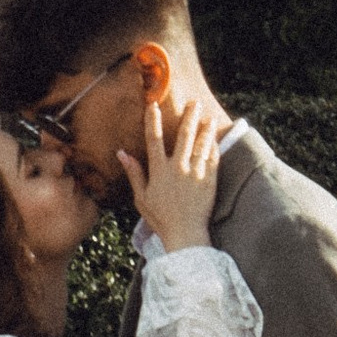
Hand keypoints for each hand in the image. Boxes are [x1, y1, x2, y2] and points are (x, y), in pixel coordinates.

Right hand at [120, 97, 223, 253]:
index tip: (153, 105)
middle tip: (194, 102)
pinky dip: (214, 147)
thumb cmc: (160, 218)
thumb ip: (134, 173)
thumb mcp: (141, 198)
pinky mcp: (209, 181)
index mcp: (159, 171)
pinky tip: (215, 138)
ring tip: (209, 116)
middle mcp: (178, 169)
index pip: (154, 140)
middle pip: (184, 136)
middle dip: (189, 116)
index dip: (153, 120)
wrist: (185, 234)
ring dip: (205, 128)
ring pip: (202, 144)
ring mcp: (195, 174)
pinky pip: (213, 159)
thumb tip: (121, 153)